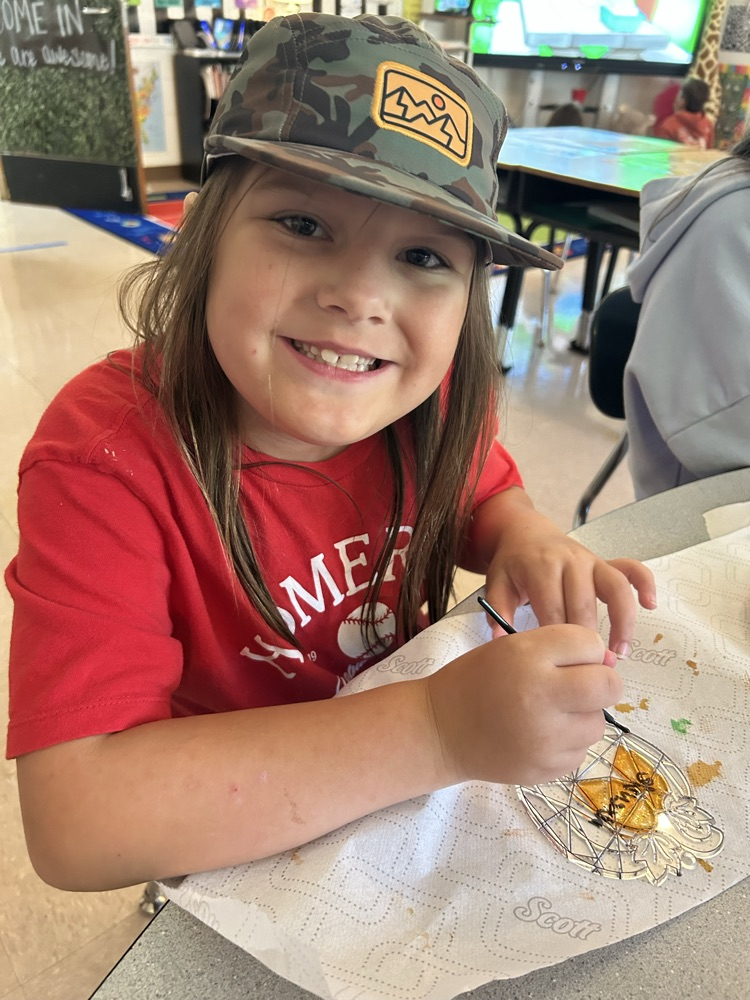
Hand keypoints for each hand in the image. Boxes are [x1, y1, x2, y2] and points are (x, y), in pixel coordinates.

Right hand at [426, 624, 620, 785]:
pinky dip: (567, 742)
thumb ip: (561, 647)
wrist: (441, 730)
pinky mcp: (547, 769)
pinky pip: (580, 751)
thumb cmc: (477, 680)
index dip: (585, 650)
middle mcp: (540, 697)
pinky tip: (539, 735)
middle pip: (608, 686)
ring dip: (583, 715)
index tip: (567, 659)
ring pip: (597, 723)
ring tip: (550, 712)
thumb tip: (611, 663)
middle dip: (602, 683)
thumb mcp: (512, 647)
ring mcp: (545, 739)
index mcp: (528, 657)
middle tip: (578, 686)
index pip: (591, 644)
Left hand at [478, 501, 655, 656]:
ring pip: (615, 589)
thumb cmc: (512, 563)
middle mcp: (570, 561)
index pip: (554, 610)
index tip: (564, 668)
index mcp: (541, 568)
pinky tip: (651, 606)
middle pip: (584, 605)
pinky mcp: (605, 560)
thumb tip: (501, 641)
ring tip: (621, 652)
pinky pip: (632, 568)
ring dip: (622, 621)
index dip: (560, 641)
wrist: (524, 531)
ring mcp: (591, 560)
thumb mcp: (496, 583)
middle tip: (593, 671)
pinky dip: (645, 584)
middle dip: (590, 641)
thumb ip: (497, 610)